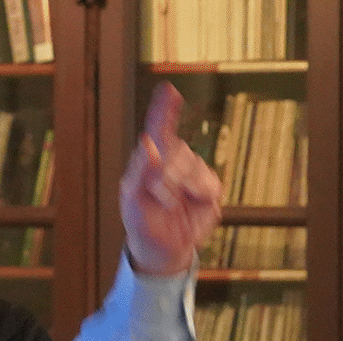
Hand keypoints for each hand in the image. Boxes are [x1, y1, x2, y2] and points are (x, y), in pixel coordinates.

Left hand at [120, 82, 222, 275]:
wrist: (161, 249)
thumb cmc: (142, 222)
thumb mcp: (132, 200)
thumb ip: (139, 171)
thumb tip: (148, 144)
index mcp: (151, 160)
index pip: (159, 129)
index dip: (165, 109)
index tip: (169, 90)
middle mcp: (174, 161)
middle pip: (176, 149)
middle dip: (167, 173)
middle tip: (158, 194)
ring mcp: (193, 174)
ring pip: (193, 165)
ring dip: (181, 186)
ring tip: (170, 203)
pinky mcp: (209, 190)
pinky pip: (210, 184)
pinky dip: (199, 194)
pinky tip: (190, 204)